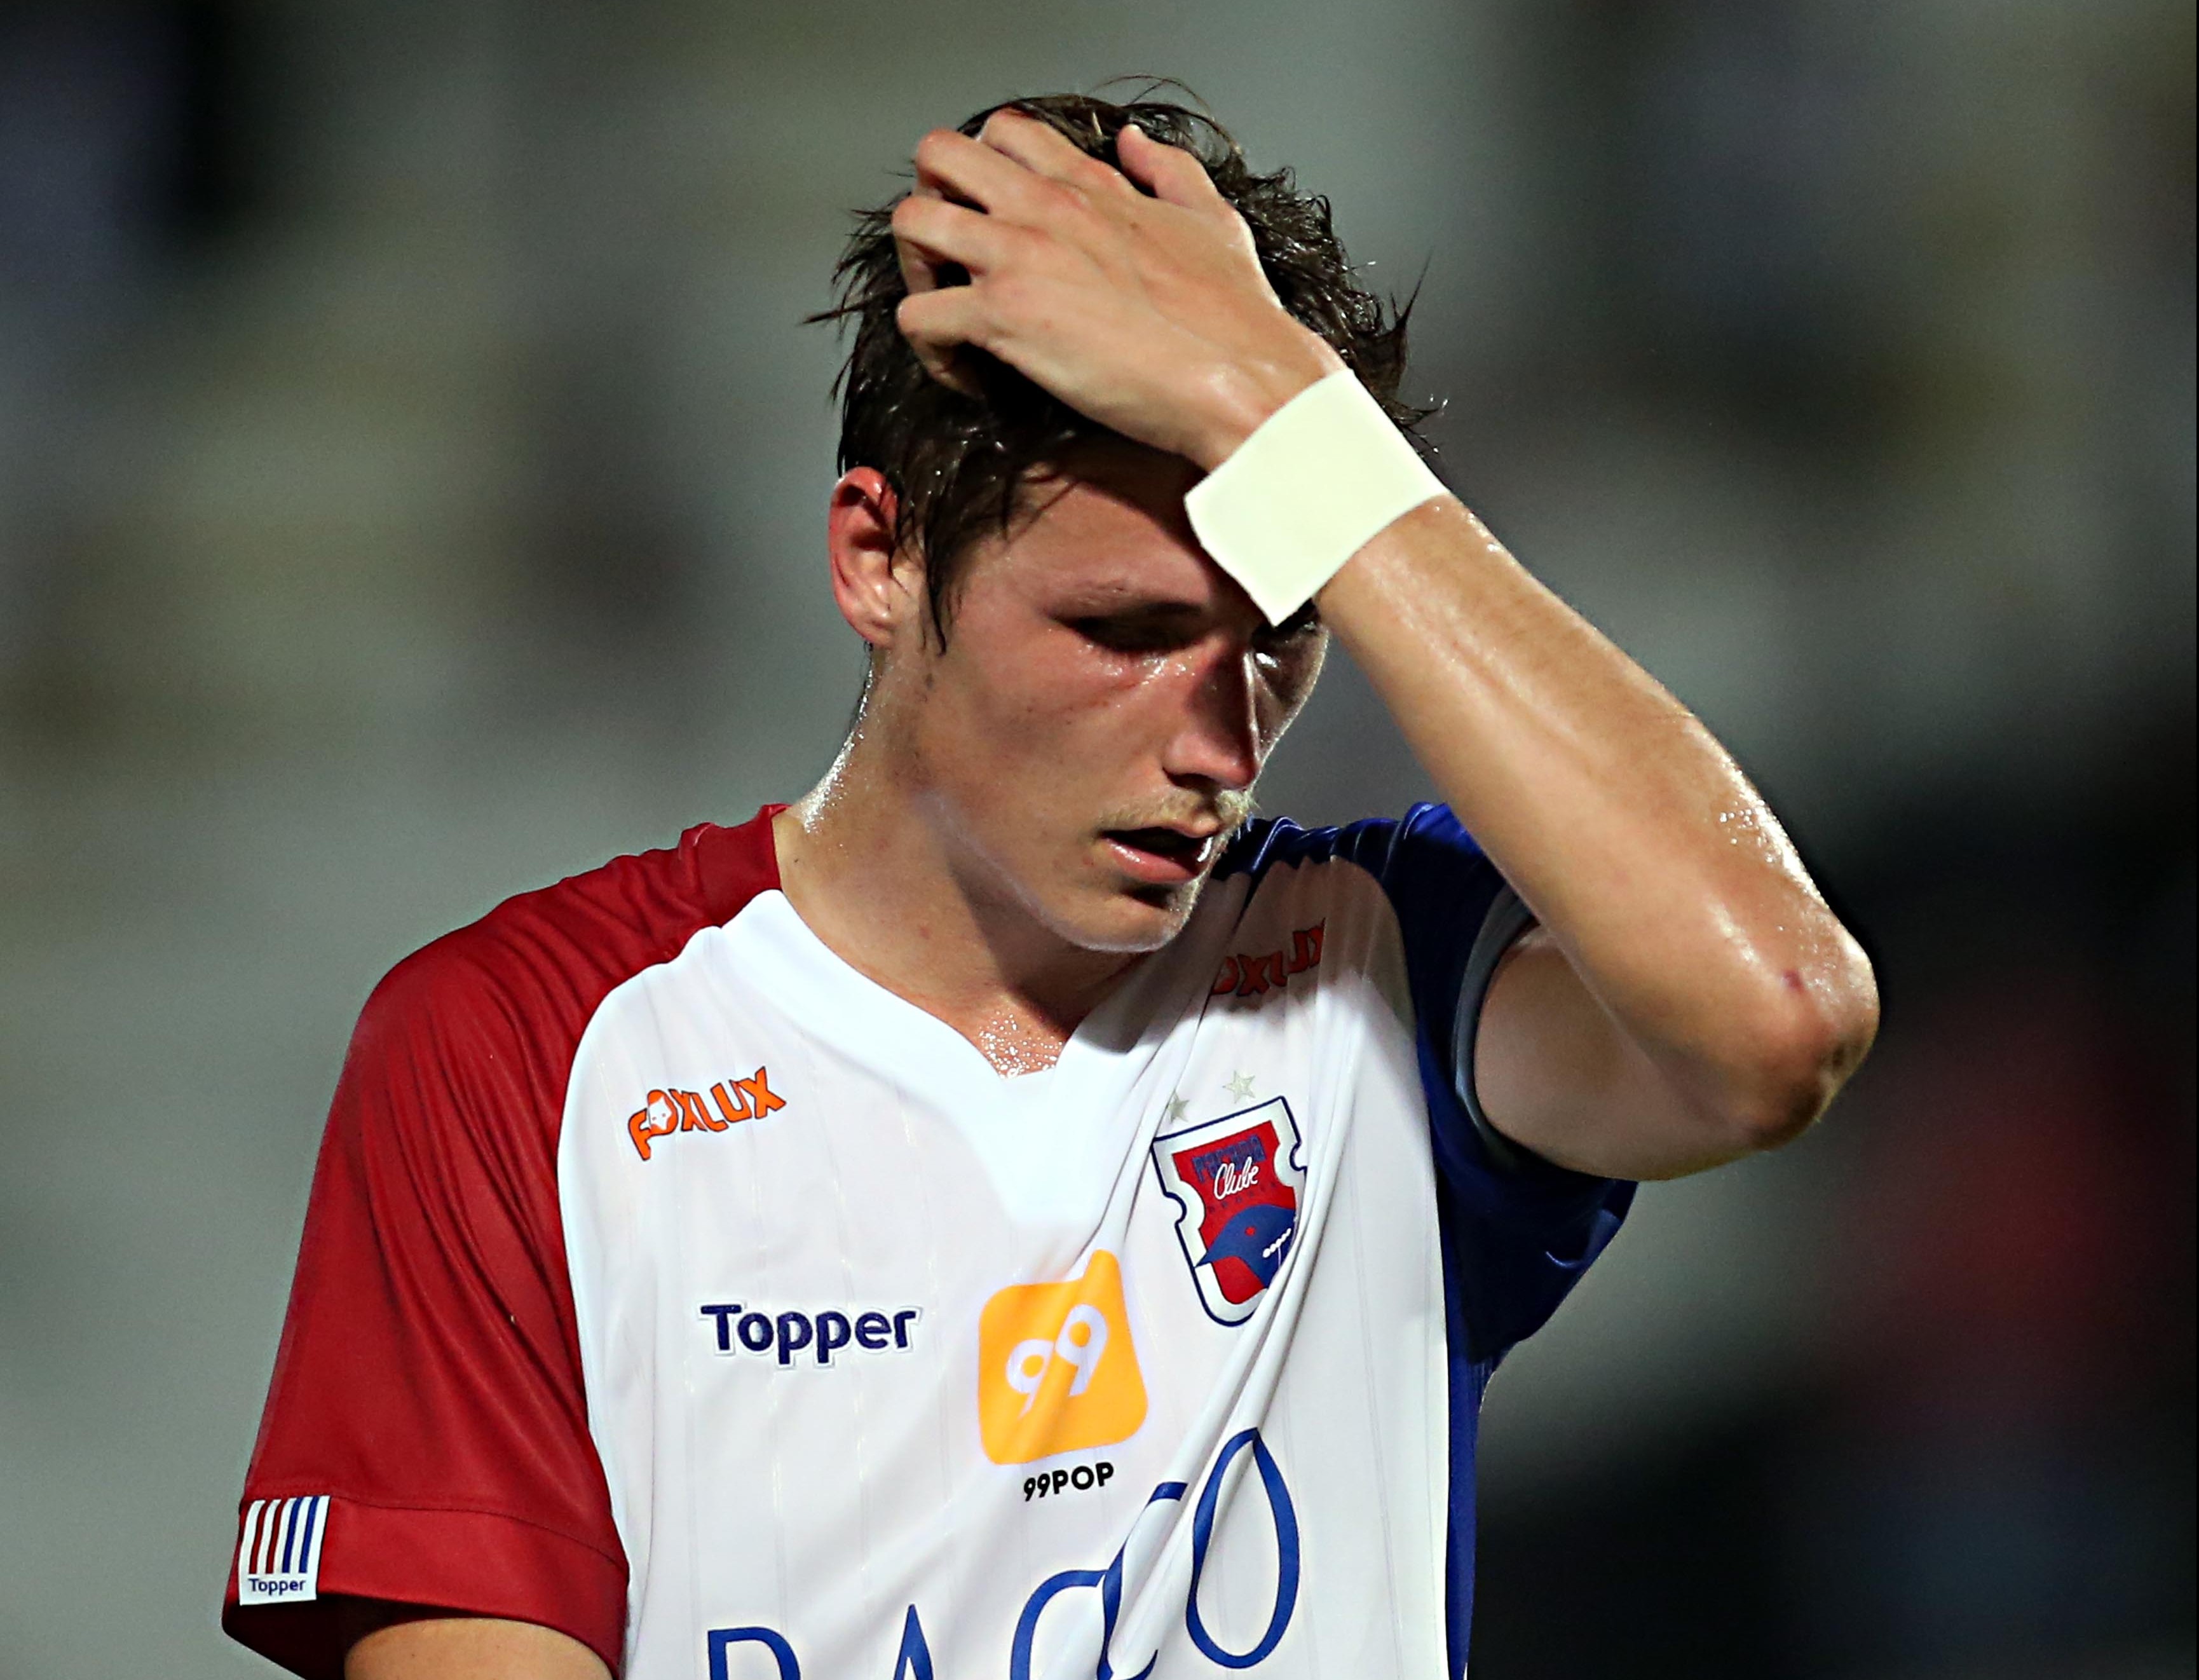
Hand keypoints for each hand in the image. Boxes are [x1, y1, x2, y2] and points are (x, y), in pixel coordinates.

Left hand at [890, 111, 1342, 470]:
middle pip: (938, 156)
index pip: (1004, 133)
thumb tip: (1133, 141)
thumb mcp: (1211, 220)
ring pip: (911, 225)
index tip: (994, 223)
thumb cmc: (1235, 318)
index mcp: (1090, 186)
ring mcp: (1018, 257)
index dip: (982, 172)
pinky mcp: (1003, 317)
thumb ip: (1168, 171)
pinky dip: (930, 351)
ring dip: (915, 271)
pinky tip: (969, 376)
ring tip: (948, 315)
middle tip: (950, 260)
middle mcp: (1045, 207)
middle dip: (930, 202)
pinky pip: (918, 318)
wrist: (1243, 379)